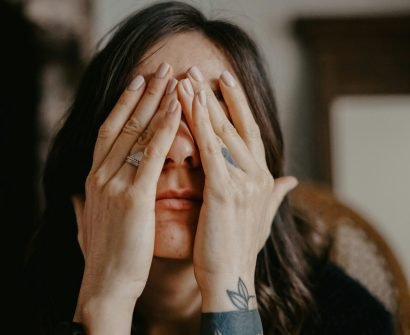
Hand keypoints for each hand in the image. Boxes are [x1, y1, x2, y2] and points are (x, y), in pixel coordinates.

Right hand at [71, 63, 180, 331]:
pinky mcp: (133, 197)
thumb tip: (82, 192)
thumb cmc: (107, 254)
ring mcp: (115, 184)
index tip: (138, 81)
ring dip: (156, 101)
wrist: (105, 285)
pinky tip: (177, 109)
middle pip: (124, 123)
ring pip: (138, 133)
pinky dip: (164, 129)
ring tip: (173, 77)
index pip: (110, 130)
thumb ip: (88, 200)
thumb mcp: (92, 220)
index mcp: (95, 177)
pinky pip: (152, 155)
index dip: (124, 103)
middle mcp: (102, 174)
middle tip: (160, 67)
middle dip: (143, 92)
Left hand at [178, 67, 297, 310]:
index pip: (249, 133)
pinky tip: (185, 104)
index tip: (223, 84)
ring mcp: (243, 181)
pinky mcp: (224, 190)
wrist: (231, 278)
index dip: (237, 106)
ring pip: (222, 131)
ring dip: (204, 102)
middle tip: (201, 70)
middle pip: (237, 125)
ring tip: (187, 78)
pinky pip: (209, 149)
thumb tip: (292, 180)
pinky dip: (198, 123)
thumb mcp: (262, 217)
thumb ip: (277, 194)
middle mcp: (258, 175)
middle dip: (218, 96)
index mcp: (263, 178)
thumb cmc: (239, 248)